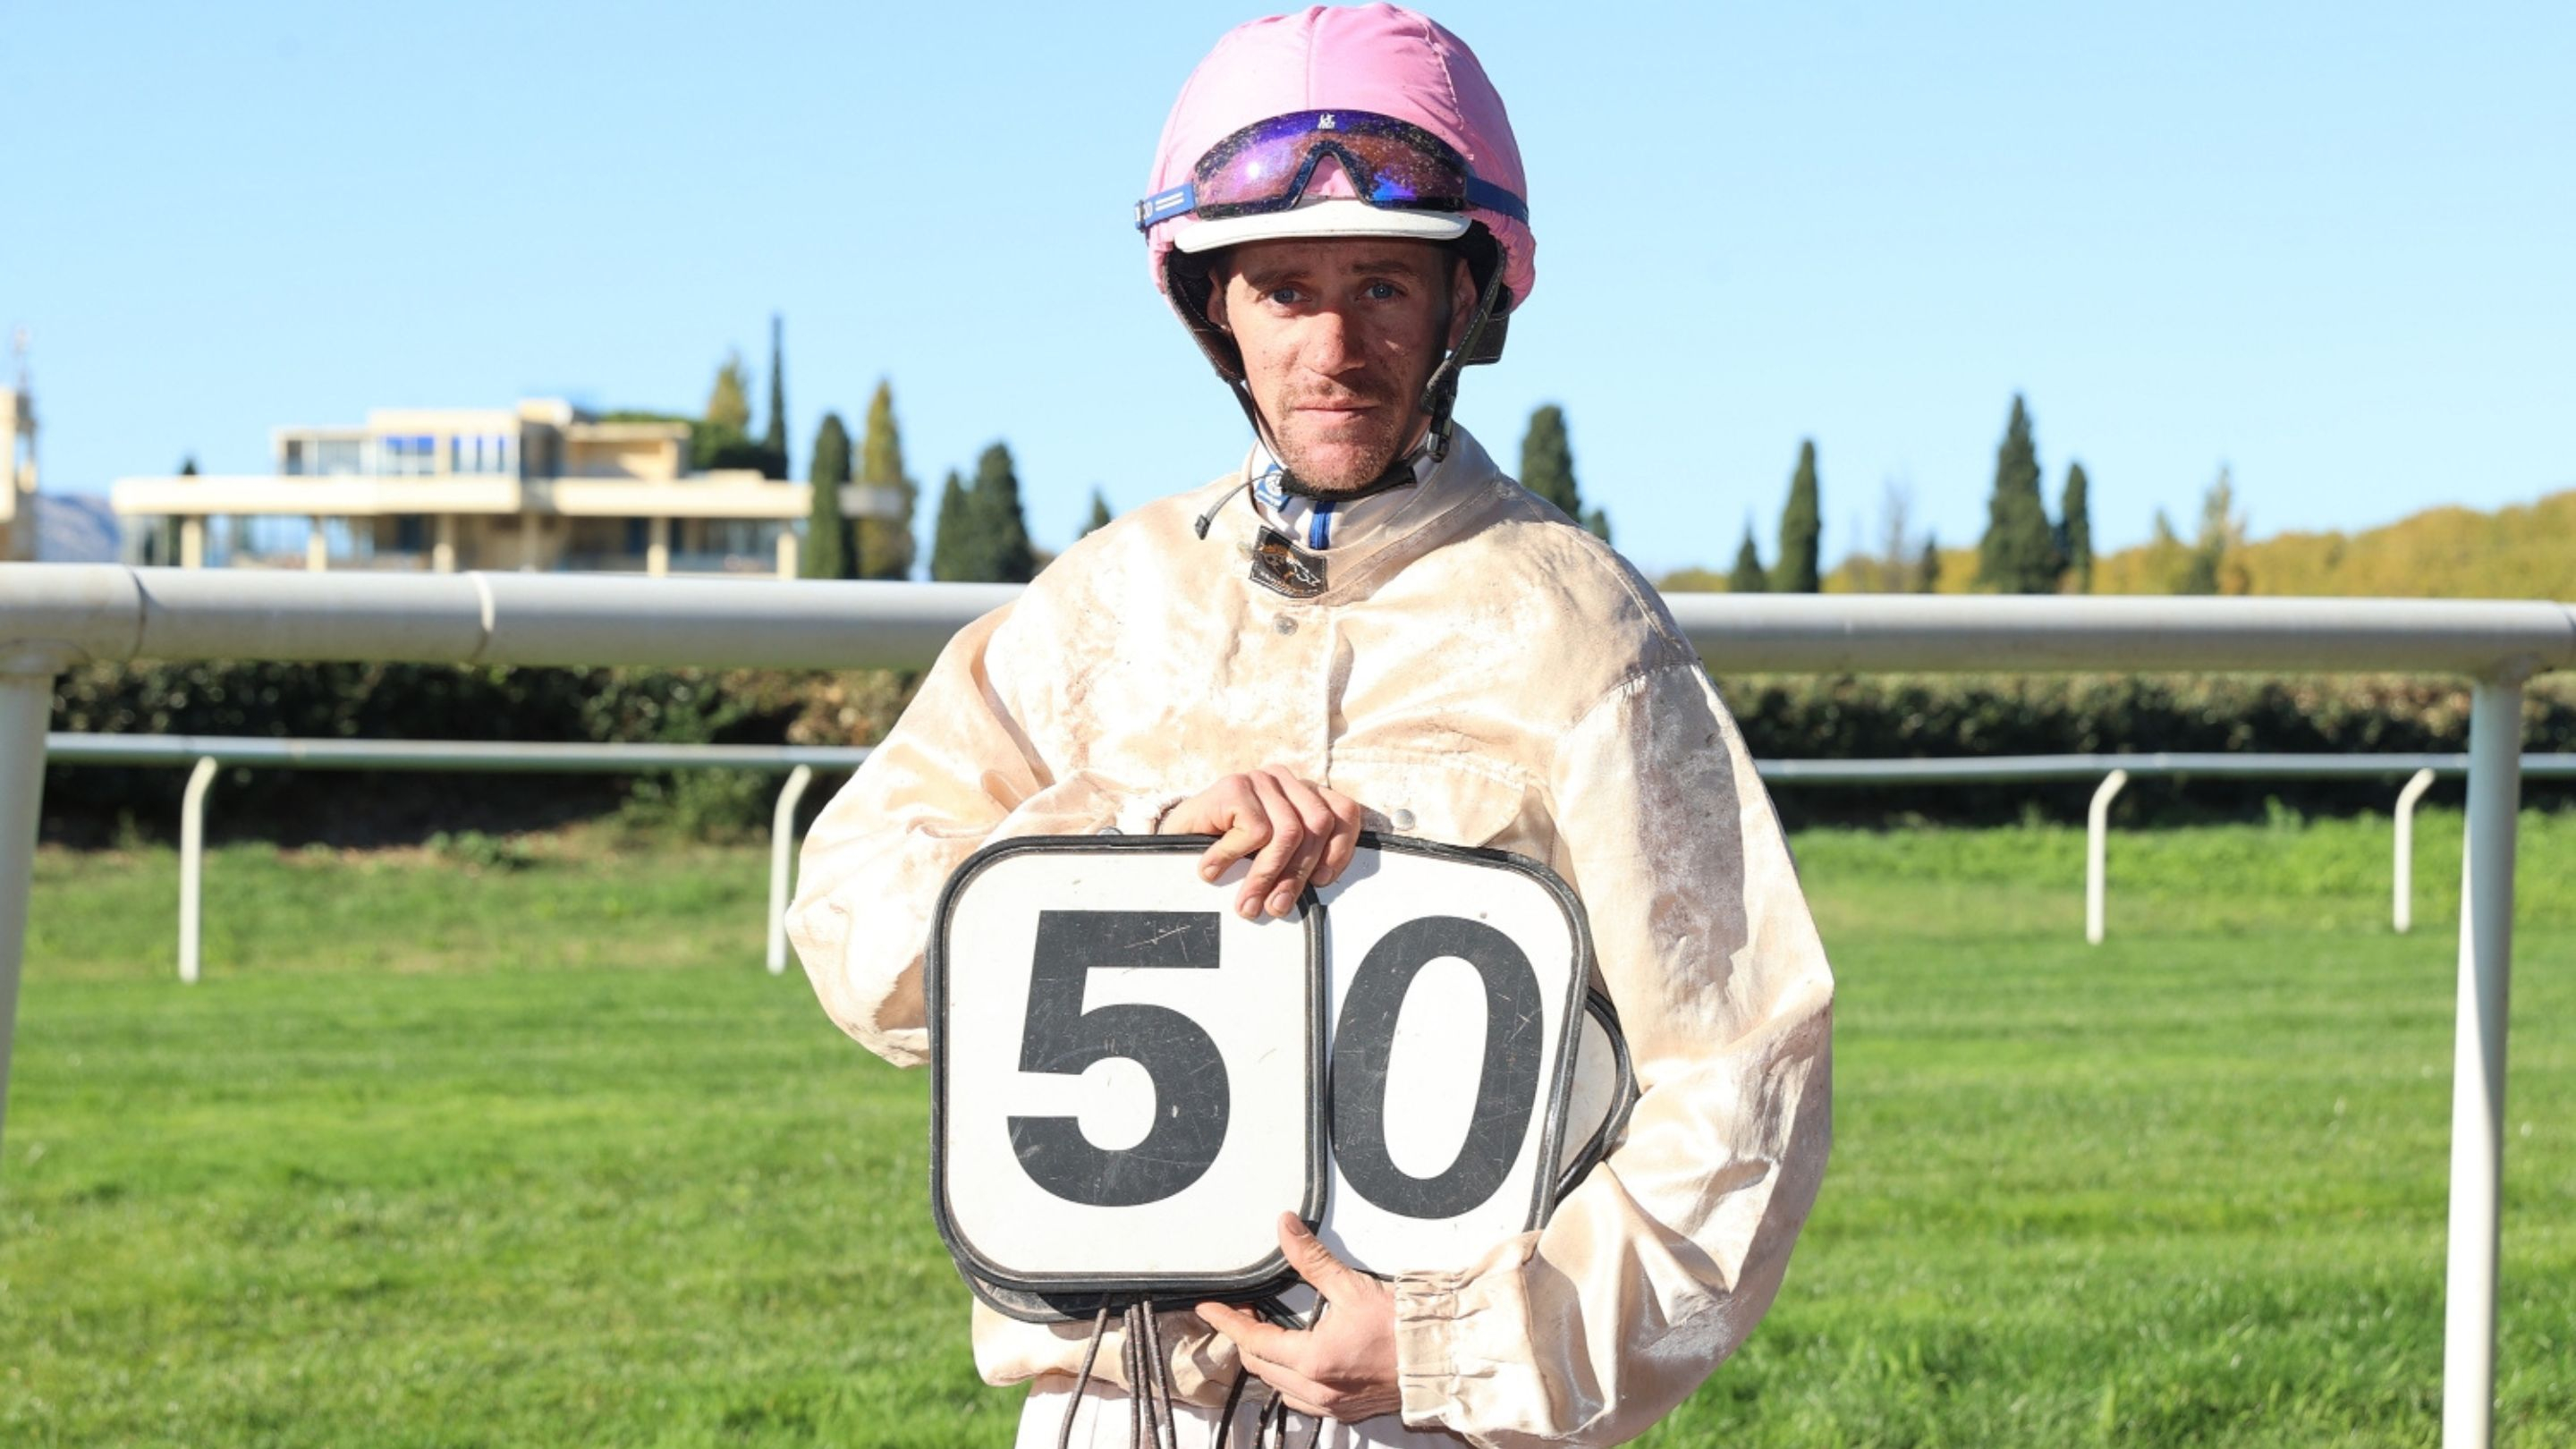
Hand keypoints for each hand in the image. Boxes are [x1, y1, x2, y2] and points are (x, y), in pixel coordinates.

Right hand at [1160, 768, 1362, 919]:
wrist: (1172, 839)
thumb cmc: (1224, 850)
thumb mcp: (1269, 855)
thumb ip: (1298, 858)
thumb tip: (1321, 885)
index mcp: (1302, 793)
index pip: (1343, 812)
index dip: (1341, 849)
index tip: (1323, 882)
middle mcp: (1284, 780)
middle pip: (1318, 825)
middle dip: (1298, 873)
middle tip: (1277, 907)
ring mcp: (1259, 780)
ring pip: (1288, 832)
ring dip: (1266, 876)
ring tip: (1248, 903)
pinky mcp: (1235, 786)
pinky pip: (1255, 832)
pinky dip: (1233, 857)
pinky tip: (1212, 869)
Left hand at [1196, 1214, 1400, 1423]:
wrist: (1440, 1358)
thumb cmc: (1403, 1328)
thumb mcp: (1350, 1285)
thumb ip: (1312, 1258)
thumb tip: (1287, 1229)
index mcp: (1312, 1359)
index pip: (1253, 1339)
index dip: (1227, 1321)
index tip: (1209, 1310)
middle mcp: (1317, 1389)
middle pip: (1261, 1366)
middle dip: (1247, 1338)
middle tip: (1247, 1312)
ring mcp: (1331, 1404)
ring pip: (1280, 1387)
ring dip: (1268, 1362)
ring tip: (1269, 1336)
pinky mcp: (1346, 1409)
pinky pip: (1303, 1401)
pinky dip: (1291, 1381)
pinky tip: (1298, 1363)